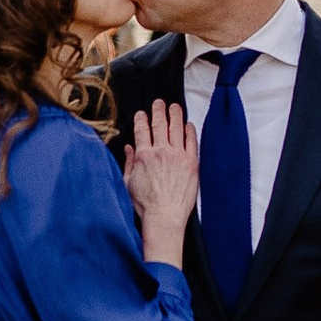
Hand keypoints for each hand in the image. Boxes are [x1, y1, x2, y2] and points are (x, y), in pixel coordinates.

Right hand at [123, 100, 200, 266]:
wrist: (164, 217)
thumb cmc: (145, 205)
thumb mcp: (129, 183)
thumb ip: (129, 162)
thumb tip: (129, 147)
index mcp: (144, 155)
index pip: (142, 129)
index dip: (142, 118)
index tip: (142, 113)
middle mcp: (161, 152)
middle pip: (160, 123)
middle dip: (158, 110)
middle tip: (159, 102)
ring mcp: (178, 156)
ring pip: (176, 128)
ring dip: (175, 114)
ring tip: (174, 107)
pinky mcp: (192, 163)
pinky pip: (191, 141)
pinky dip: (189, 130)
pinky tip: (188, 124)